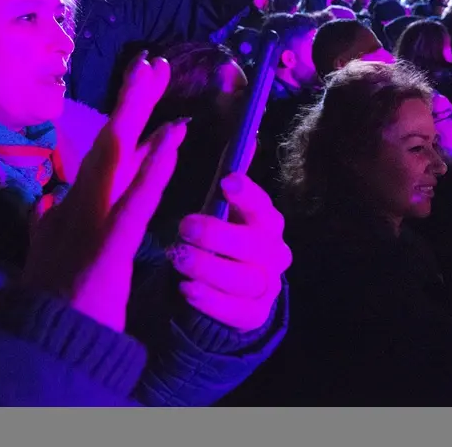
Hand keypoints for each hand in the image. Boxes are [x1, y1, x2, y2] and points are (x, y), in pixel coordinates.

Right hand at [21, 54, 186, 330]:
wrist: (45, 342)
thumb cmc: (53, 302)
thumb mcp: (48, 255)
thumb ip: (44, 225)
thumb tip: (42, 201)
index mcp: (76, 205)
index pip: (107, 154)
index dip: (128, 120)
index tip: (146, 86)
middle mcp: (82, 202)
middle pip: (110, 139)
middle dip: (132, 98)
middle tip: (154, 61)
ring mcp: (93, 219)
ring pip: (118, 155)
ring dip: (137, 112)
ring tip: (156, 74)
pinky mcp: (110, 244)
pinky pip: (138, 199)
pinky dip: (154, 167)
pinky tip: (171, 137)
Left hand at [172, 173, 291, 331]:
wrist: (229, 293)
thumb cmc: (223, 241)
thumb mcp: (223, 211)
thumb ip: (231, 179)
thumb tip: (247, 135)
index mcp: (267, 223)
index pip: (263, 206)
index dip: (247, 194)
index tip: (225, 182)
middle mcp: (274, 254)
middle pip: (255, 245)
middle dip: (219, 234)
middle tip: (184, 225)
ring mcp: (267, 287)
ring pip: (245, 279)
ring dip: (209, 267)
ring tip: (178, 257)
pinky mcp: (254, 316)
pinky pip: (236, 311)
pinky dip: (211, 301)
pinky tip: (186, 288)